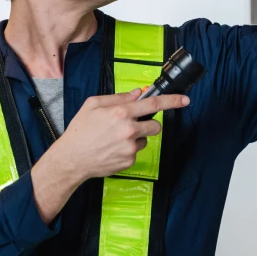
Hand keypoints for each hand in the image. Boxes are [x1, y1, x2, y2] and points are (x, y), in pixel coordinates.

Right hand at [29, 89, 189, 223]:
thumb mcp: (93, 105)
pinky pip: (135, 152)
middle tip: (132, 125)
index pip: (153, 104)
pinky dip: (127, 150)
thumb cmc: (80, 129)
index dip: (172, 101)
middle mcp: (129, 130)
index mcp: (121, 112)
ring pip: (145, 139)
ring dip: (136, 137)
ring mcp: (130, 147)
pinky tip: (111, 149)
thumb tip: (137, 94)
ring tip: (114, 139)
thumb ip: (118, 97)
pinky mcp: (129, 161)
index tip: (184, 100)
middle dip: (149, 124)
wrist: (72, 158)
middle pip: (155, 126)